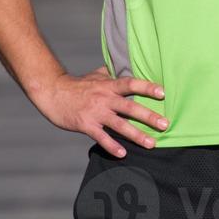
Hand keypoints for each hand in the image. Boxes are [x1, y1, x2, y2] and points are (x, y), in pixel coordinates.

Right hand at [33, 66, 169, 157]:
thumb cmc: (77, 84)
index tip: (162, 93)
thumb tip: (125, 65)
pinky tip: (122, 153)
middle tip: (166, 124)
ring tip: (151, 143)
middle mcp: (105, 98)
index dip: (147, 87)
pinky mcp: (86, 125)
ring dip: (136, 135)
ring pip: (119, 124)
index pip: (131, 84)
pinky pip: (101, 137)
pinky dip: (111, 146)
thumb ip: (112, 73)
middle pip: (130, 107)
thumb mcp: (96, 75)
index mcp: (109, 85)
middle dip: (149, 116)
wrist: (53, 93)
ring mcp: (95, 112)